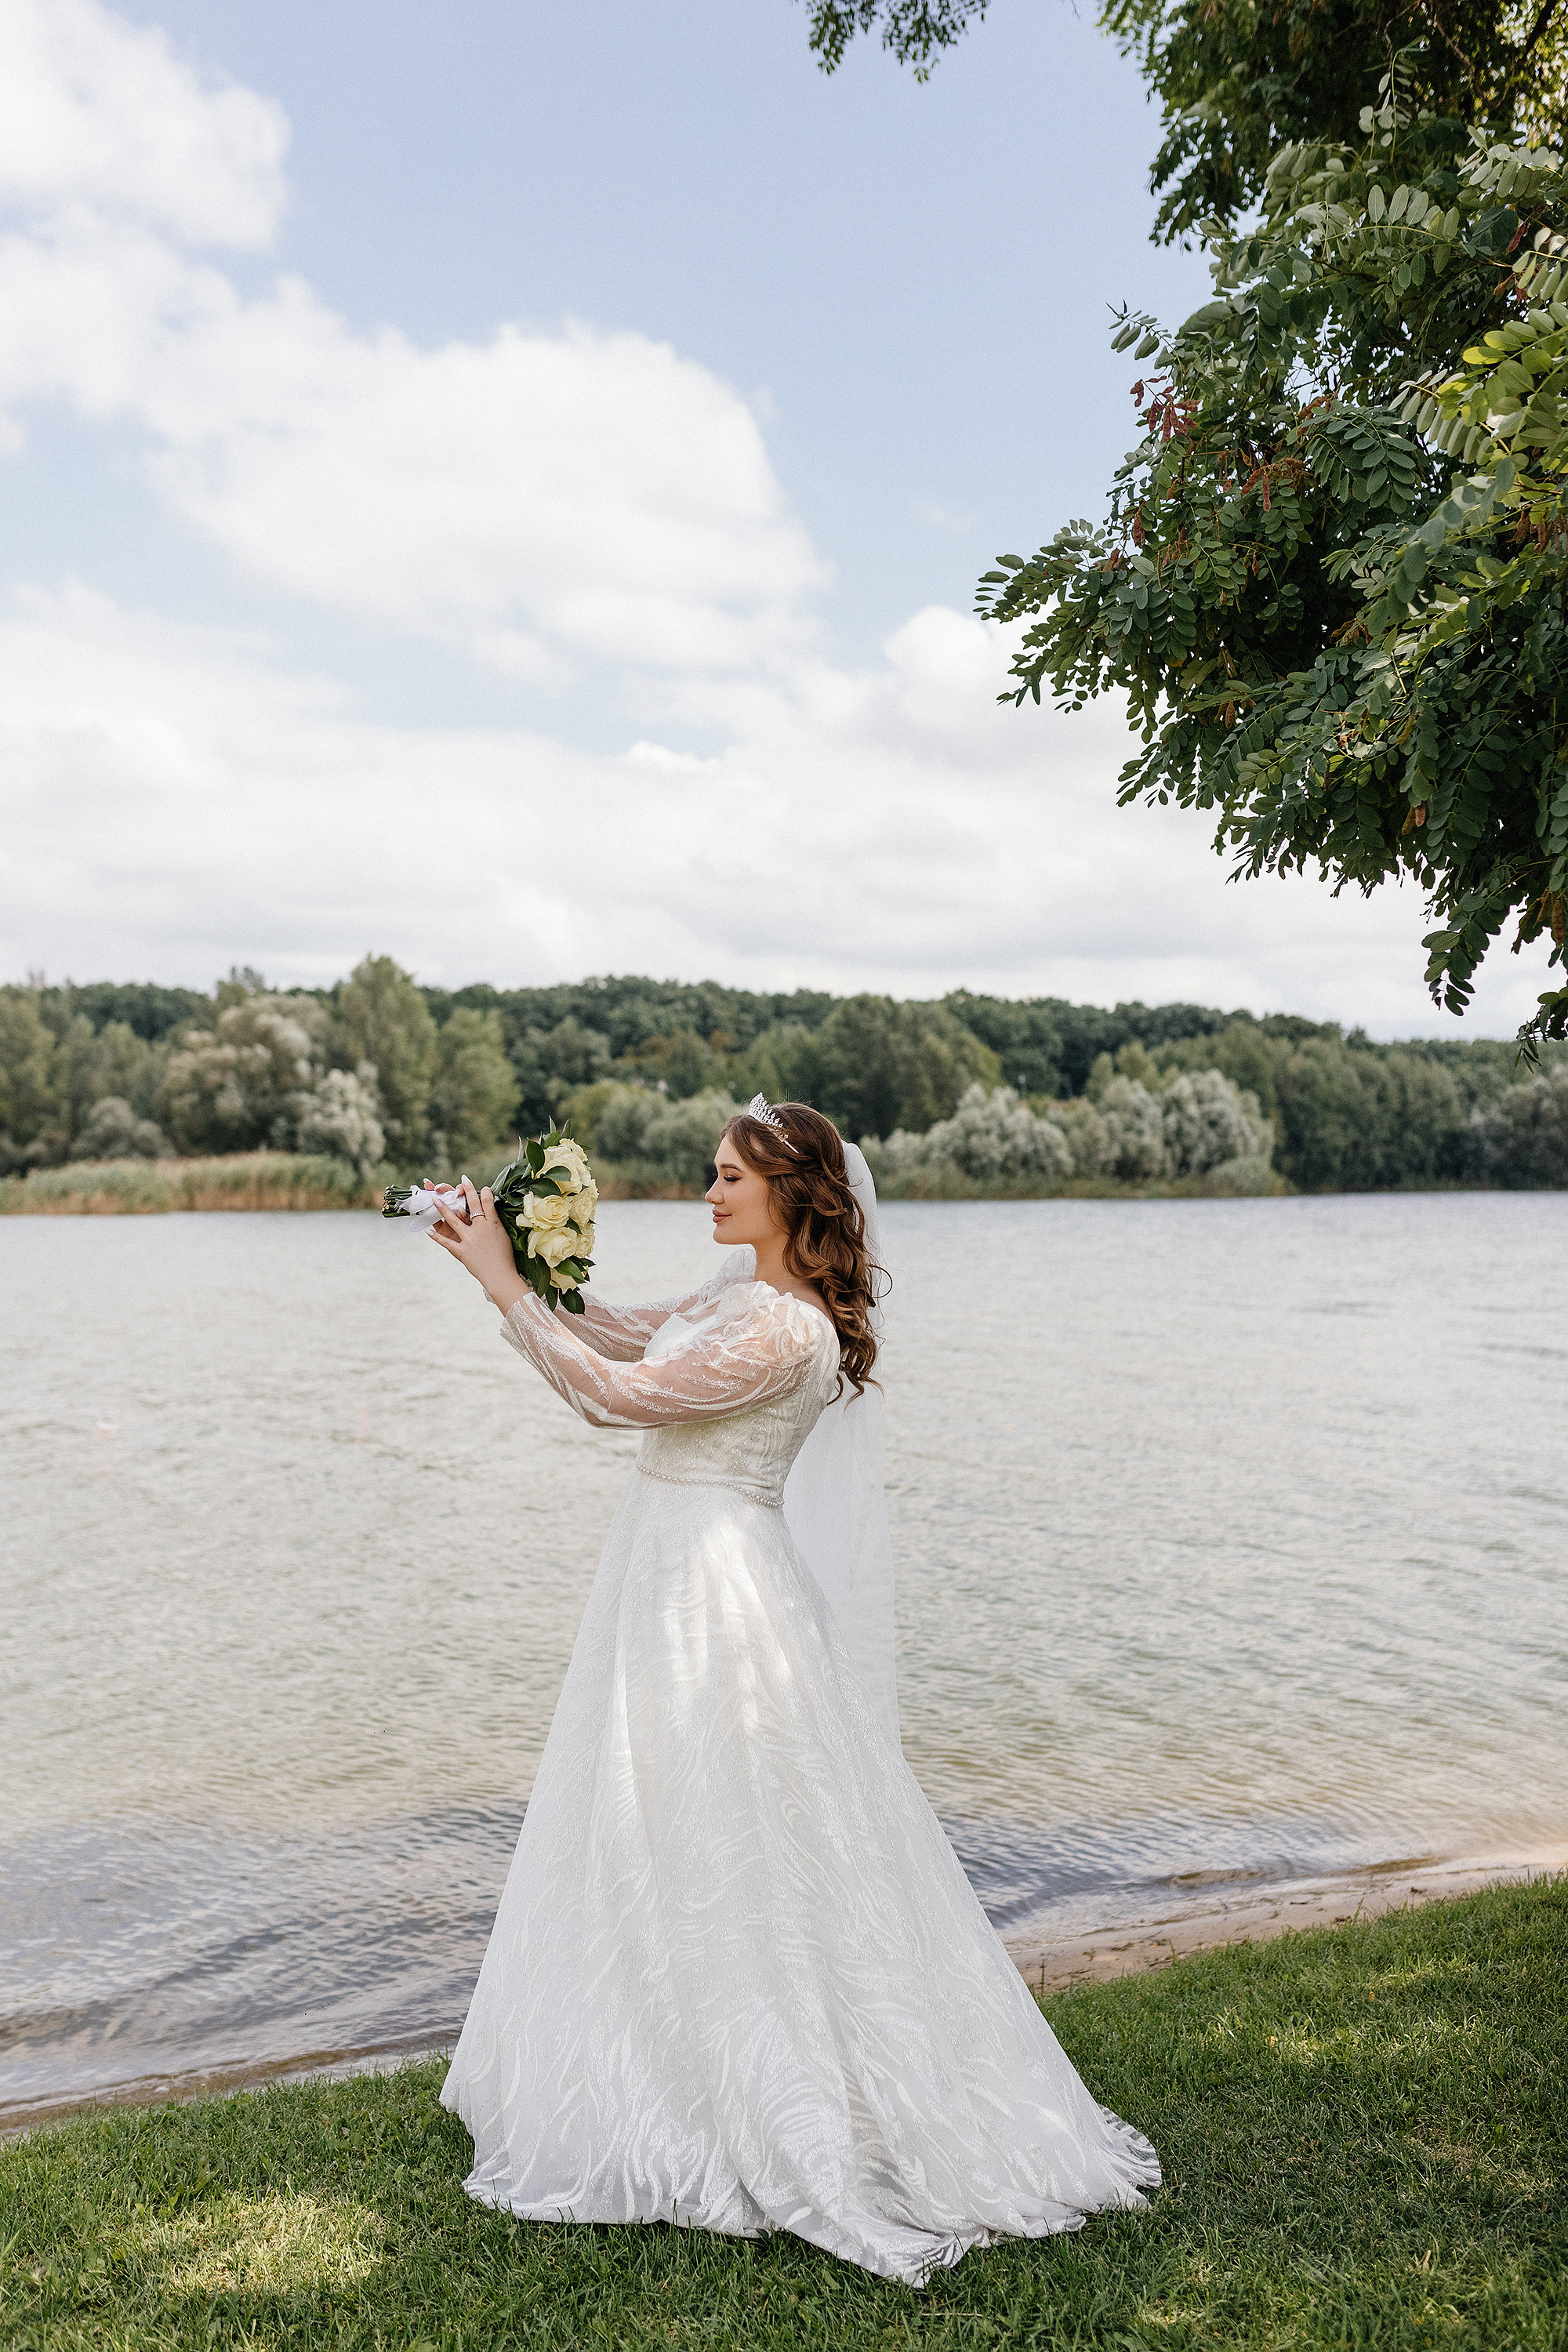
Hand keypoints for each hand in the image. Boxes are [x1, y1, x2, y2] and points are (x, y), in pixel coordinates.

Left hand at [428, 1176, 529, 1310]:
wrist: (500, 1276)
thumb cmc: (505, 1258)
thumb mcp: (503, 1237)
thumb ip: (495, 1224)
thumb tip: (489, 1214)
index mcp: (493, 1225)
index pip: (488, 1203)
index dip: (485, 1193)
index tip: (483, 1187)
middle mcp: (480, 1229)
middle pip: (472, 1206)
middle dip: (466, 1191)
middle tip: (462, 1180)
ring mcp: (469, 1240)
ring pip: (453, 1220)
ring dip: (443, 1208)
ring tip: (434, 1198)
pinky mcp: (462, 1252)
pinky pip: (446, 1242)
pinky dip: (437, 1237)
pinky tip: (428, 1230)